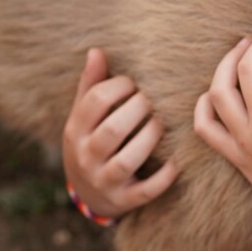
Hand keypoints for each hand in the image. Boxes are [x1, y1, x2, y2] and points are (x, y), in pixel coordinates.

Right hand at [62, 48, 178, 219]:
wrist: (89, 193)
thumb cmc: (93, 139)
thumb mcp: (84, 115)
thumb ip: (92, 83)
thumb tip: (96, 50)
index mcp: (75, 130)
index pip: (96, 101)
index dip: (121, 85)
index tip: (136, 82)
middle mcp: (85, 156)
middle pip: (113, 130)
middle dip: (140, 109)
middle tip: (155, 100)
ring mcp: (103, 180)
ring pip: (127, 160)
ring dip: (151, 137)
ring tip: (163, 123)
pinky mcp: (123, 200)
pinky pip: (145, 191)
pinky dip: (163, 178)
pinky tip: (177, 161)